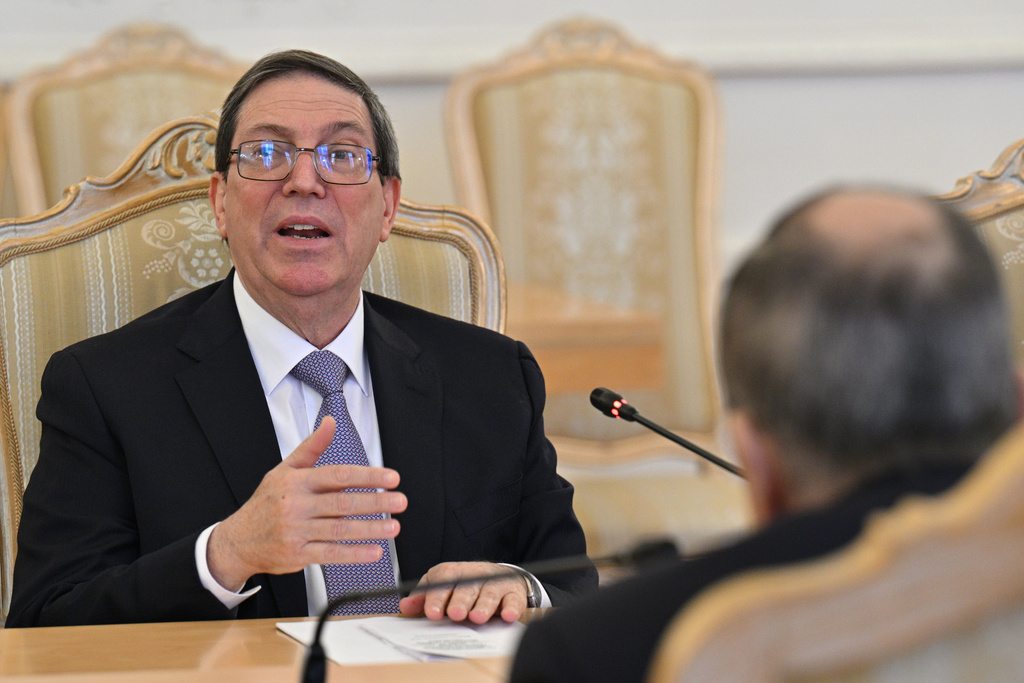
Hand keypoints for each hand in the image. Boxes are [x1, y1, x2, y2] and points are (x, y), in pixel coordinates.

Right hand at [207, 416, 407, 589]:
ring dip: (370, 529)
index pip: (338, 476)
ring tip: (393, 526)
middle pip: (342, 502)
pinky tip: (374, 551)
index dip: (367, 476)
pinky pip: (331, 554)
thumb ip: (311, 448)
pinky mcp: (298, 554)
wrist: (237, 541)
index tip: (391, 478)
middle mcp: (296, 505)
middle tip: (400, 501)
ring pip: (339, 529)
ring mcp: (296, 531)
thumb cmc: (266, 503)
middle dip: (375, 502)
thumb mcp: (284, 470)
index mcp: (297, 482)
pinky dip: (354, 554)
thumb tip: (330, 423)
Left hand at [398, 561, 529, 623]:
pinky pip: (514, 600)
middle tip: (455, 614)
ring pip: (490, 593)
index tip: (432, 613)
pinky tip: (508, 616)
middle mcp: (475, 576)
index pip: (443, 582)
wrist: (499, 576)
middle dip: (460, 601)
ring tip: (477, 617)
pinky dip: (512, 608)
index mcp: (454, 573)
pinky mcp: (513, 593)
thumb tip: (405, 606)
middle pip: (467, 588)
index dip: (437, 597)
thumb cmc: (465, 584)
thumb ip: (424, 597)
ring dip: (484, 605)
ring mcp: (495, 583)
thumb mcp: (442, 586)